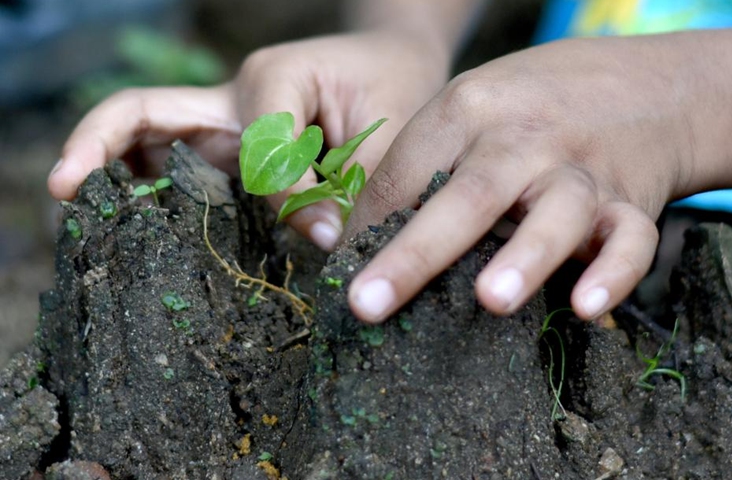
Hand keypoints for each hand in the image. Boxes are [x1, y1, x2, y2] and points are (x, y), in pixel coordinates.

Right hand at [48, 31, 449, 249]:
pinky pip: (172, 159)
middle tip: (64, 190)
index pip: (256, 151)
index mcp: (273, 79)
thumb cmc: (393, 86)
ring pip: (145, 135)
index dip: (287, 198)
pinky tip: (138, 223)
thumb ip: (351, 186)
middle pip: (143, 110)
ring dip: (109, 170)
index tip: (329, 233)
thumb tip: (321, 244)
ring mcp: (220, 119)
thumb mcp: (386, 133)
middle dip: (98, 145)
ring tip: (84, 219)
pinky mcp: (224, 143)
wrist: (389, 61)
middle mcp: (231, 95)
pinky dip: (145, 185)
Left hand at [344, 35, 704, 322]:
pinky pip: (632, 239)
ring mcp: (582, 170)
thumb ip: (423, 164)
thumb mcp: (473, 109)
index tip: (342, 278)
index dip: (369, 225)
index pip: (408, 170)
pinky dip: (615, 272)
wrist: (645, 83)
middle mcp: (526, 140)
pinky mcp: (631, 201)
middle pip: (470, 194)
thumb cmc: (534, 108)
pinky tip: (587, 307)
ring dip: (526, 256)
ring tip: (490, 300)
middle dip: (415, 253)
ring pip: (557, 211)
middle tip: (367, 305)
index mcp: (472, 109)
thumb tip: (357, 241)